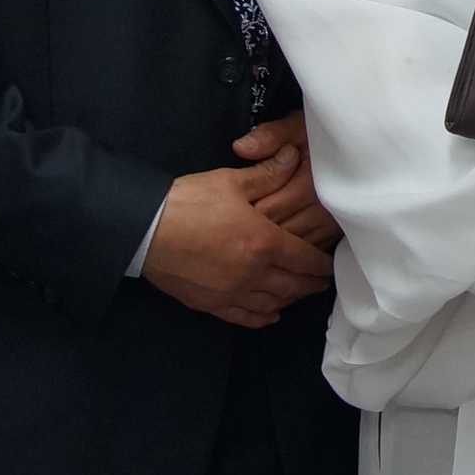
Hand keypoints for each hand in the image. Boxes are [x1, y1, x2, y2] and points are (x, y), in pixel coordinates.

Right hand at [143, 138, 333, 327]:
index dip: (321, 263)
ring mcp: (231, 292)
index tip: (329, 263)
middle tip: (320, 280)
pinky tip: (270, 313)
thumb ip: (268, 173)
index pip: (305, 259)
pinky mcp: (210, 304)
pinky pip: (245, 317)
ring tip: (299, 293)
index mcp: (264, 242)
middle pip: (293, 285)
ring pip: (272, 303)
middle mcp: (253, 273)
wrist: (145, 229)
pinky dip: (262, 317)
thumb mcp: (231, 181)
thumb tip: (293, 157)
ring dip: (290, 299)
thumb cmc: (189, 201)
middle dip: (311, 283)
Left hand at [233, 112, 341, 250]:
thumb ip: (270, 136)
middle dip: (249, 237)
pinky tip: (273, 256)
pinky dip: (290, 257)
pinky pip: (308, 254)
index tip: (221, 216)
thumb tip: (240, 148)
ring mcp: (329, 228)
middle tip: (225, 238)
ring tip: (242, 251)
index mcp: (306, 185)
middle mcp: (319, 211)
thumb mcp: (299, 125)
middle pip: (275, 234)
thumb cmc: (324, 135)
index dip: (241, 215)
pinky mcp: (336, 236)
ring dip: (269, 251)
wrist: (362, 147)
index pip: (265, 210)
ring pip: (291, 249)